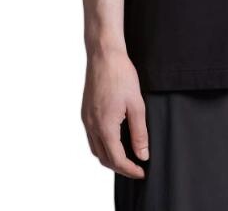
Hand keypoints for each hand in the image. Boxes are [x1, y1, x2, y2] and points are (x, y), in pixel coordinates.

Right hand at [81, 50, 148, 177]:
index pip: (116, 159)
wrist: (104, 55)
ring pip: (95, 149)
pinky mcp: (85, 112)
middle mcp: (91, 126)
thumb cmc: (121, 75)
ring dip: (110, 157)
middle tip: (137, 167)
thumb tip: (143, 154)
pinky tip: (114, 139)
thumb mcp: (136, 105)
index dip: (130, 169)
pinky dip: (103, 145)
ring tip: (127, 156)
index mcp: (104, 126)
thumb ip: (139, 133)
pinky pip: (92, 137)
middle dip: (120, 166)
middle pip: (104, 158)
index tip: (142, 172)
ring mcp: (86, 119)